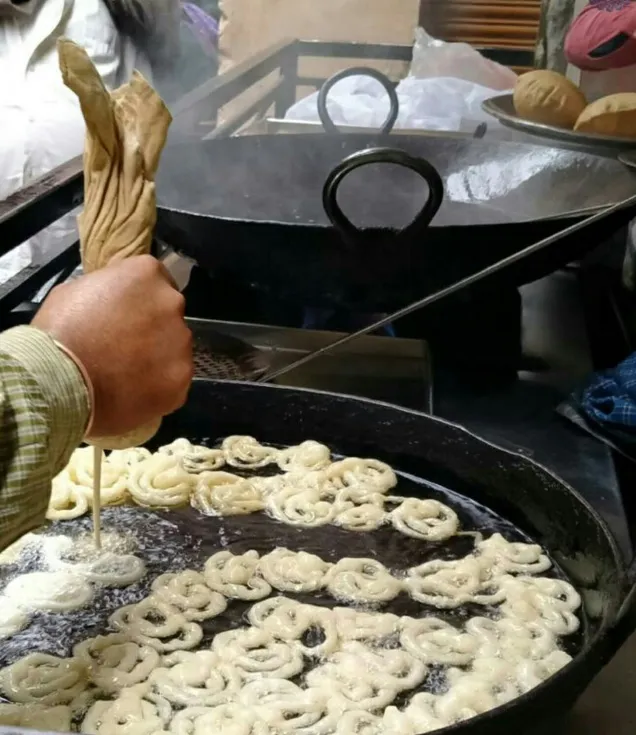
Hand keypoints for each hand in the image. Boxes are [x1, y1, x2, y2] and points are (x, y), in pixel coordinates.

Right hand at [33, 255, 192, 437]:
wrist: (60, 383)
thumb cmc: (60, 332)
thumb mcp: (76, 291)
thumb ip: (108, 289)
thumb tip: (116, 299)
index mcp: (146, 273)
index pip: (156, 279)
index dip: (142, 299)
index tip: (129, 314)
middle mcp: (172, 302)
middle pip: (169, 313)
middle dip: (153, 327)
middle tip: (126, 345)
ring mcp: (181, 342)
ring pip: (175, 347)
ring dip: (158, 357)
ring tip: (127, 372)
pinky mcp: (182, 377)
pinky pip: (174, 378)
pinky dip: (160, 385)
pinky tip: (135, 391)